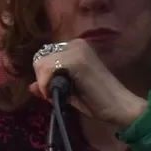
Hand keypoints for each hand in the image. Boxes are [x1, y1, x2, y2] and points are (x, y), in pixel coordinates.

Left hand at [29, 39, 147, 130]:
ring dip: (45, 84)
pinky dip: (47, 84)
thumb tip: (31, 86)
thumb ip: (51, 85)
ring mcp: (76, 49)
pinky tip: (60, 93)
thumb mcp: (69, 92)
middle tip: (57, 95)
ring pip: (41, 65)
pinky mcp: (76, 59)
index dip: (45, 77)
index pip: (45, 58)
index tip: (55, 91)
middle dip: (43, 81)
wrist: (120, 106)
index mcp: (75, 47)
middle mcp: (75, 43)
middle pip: (40, 60)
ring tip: (60, 95)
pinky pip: (47, 69)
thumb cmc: (98, 101)